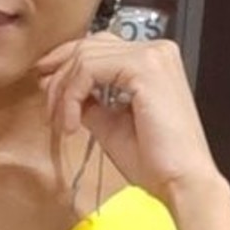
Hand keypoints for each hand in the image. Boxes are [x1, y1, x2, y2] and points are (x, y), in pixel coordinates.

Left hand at [36, 32, 223, 209]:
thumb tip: (63, 90)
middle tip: (49, 109)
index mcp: (154, 63)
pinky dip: (72, 96)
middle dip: (60, 77)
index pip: (99, 47)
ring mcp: (152, 55)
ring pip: (84, 56)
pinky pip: (88, 69)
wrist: (183, 183)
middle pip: (88, 46)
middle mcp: (156, 52)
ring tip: (64, 123)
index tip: (46, 88)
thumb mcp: (112, 125)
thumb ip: (90, 102)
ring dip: (64, 92)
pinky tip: (74, 124)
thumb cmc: (158, 163)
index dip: (65, 65)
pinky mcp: (144, 67)